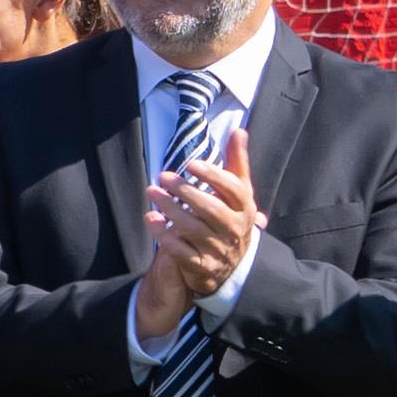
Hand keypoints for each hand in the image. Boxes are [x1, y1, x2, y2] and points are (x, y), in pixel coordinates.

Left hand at [140, 139, 263, 328]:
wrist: (231, 265)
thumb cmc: (231, 218)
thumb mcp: (238, 192)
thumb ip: (237, 162)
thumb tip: (238, 131)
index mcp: (246, 209)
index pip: (233, 190)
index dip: (213, 176)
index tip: (191, 164)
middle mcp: (234, 229)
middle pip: (211, 208)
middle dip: (186, 191)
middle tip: (163, 176)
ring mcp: (218, 250)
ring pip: (193, 228)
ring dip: (170, 210)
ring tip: (152, 192)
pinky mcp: (201, 266)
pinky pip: (180, 251)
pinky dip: (163, 235)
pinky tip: (150, 219)